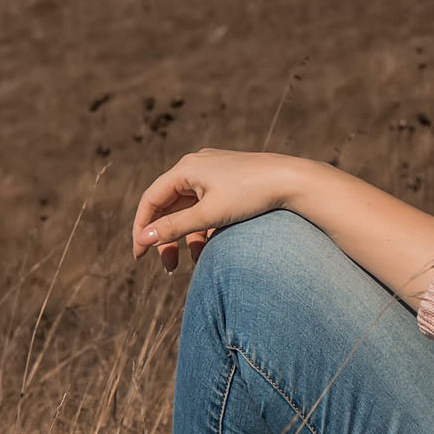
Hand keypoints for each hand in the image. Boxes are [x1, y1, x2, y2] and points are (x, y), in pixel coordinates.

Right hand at [131, 150, 307, 271]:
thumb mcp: (209, 216)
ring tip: (194, 262)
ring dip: (187, 237)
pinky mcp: (228, 182)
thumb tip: (142, 240)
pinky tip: (211, 247)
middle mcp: (196, 166)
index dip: (141, 228)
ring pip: (188, 209)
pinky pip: (205, 207)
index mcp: (186, 168)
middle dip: (167, 238)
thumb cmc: (251, 195)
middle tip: (167, 267)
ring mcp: (212, 173)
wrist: (293, 181)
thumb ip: (174, 228)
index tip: (139, 255)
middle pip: (169, 206)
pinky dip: (204, 228)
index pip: (151, 200)